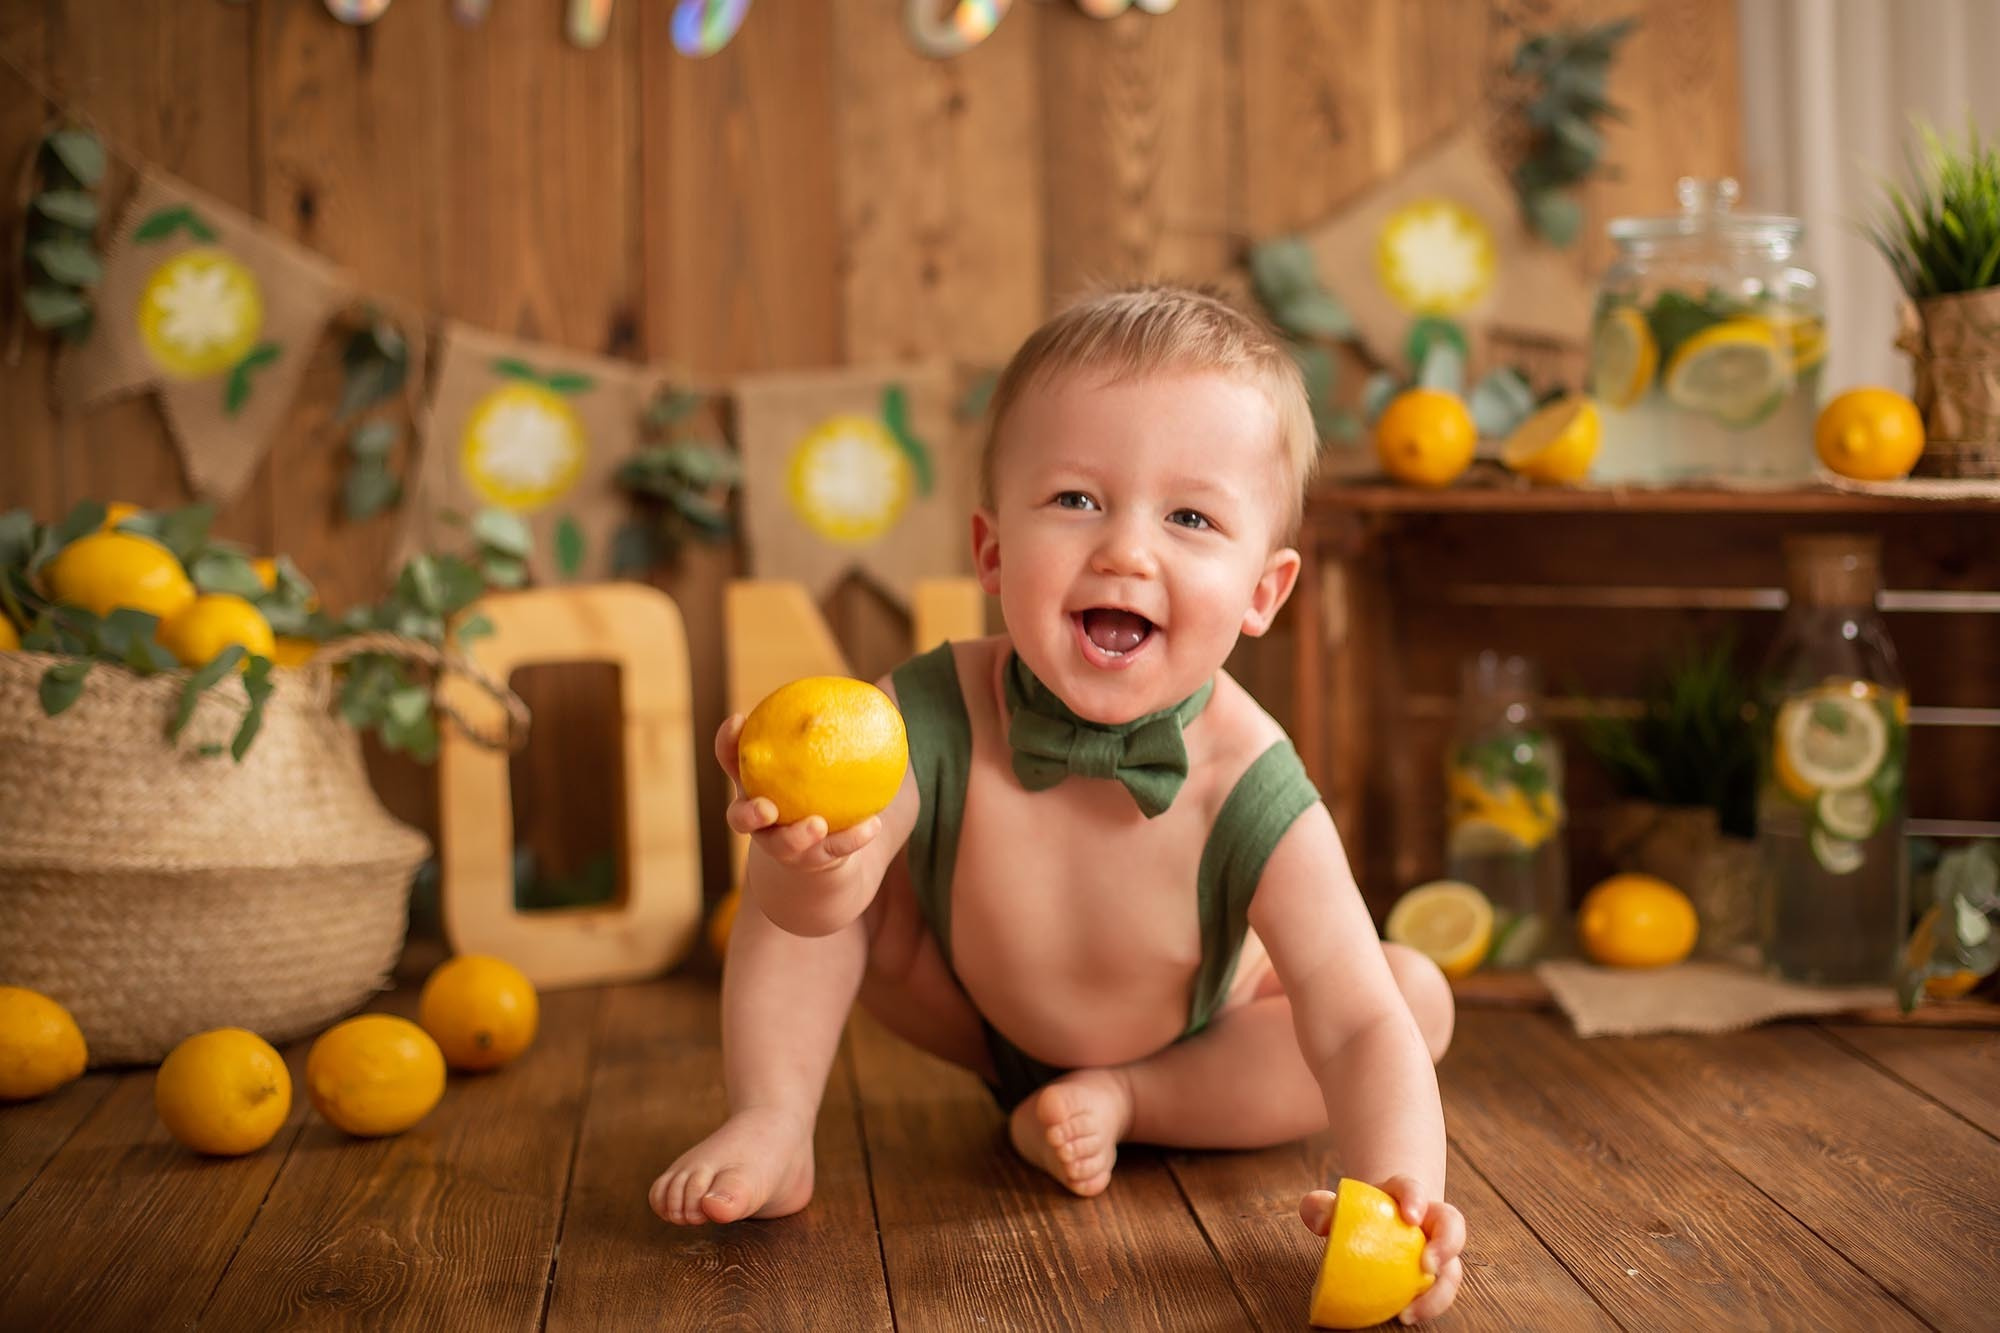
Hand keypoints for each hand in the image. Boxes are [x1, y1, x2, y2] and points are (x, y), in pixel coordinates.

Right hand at [715, 715, 881, 871]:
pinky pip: (833, 850)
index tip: (739, 719)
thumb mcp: (821, 757)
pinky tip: (872, 824)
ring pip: (782, 845)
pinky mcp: (813, 861)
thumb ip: (837, 728)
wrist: (826, 847)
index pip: (731, 760)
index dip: (728, 741)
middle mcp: (761, 819)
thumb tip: (873, 688)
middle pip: (740, 818)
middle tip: (767, 805)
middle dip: (748, 812)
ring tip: (816, 825)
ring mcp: (783, 845)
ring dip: (796, 837)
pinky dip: (852, 838)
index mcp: (754, 785)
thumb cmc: (818, 786)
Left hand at [1299, 1176, 1464, 1325]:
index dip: (1416, 1199)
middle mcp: (1430, 1220)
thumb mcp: (1336, 1204)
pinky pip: (1440, 1291)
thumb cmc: (1357, 1213)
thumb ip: (1322, 1206)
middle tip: (1428, 1265)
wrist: (1381, 1220)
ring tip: (1410, 1310)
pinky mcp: (1436, 1275)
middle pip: (1452, 1225)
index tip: (1411, 1215)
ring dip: (1439, 1292)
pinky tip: (1403, 1316)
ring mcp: (1438, 1250)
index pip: (1413, 1188)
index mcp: (1405, 1194)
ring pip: (1452, 1268)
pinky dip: (1428, 1306)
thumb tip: (1319, 1220)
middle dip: (1446, 1244)